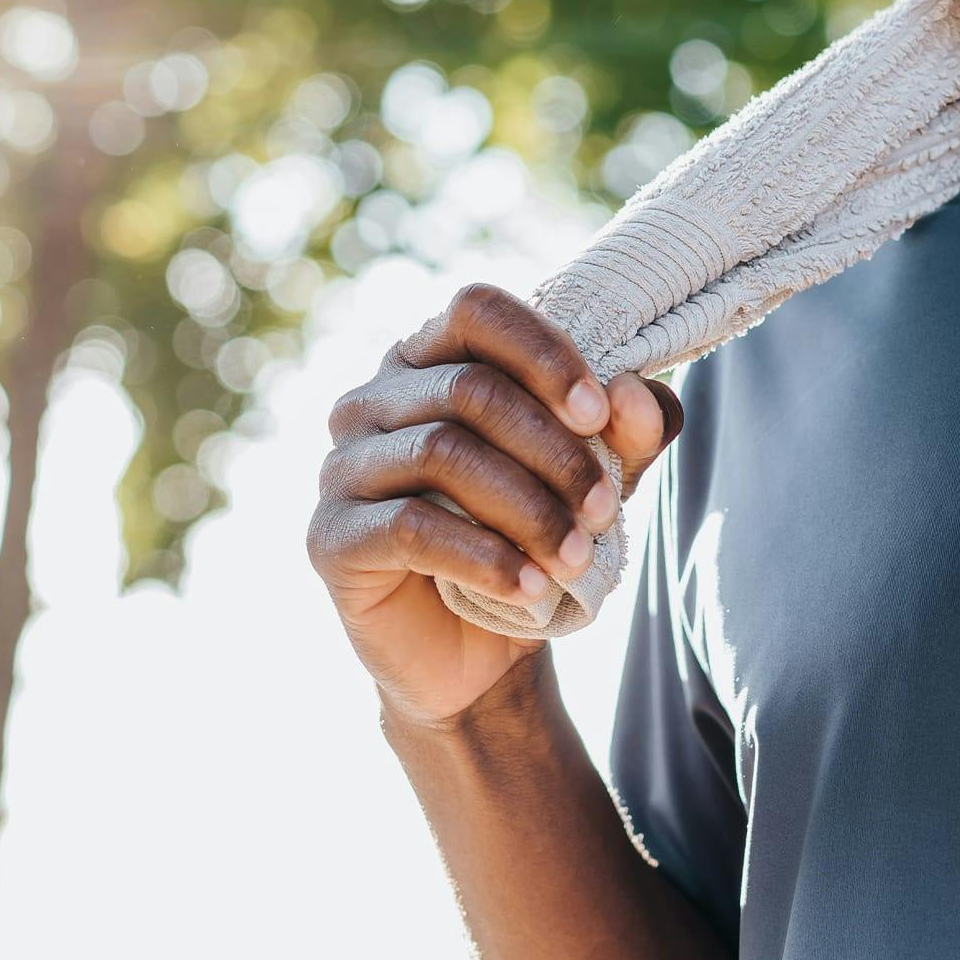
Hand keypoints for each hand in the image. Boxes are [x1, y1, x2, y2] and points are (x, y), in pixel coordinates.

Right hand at [306, 282, 682, 729]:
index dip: (542, 354)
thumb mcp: (600, 474)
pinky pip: (410, 529)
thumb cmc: (535, 533)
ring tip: (576, 556)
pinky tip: (532, 586)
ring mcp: (343, 466)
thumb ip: (626, 429)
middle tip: (602, 509)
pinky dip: (485, 557)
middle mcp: (373, 399)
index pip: (477, 311)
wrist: (480, 648)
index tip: (598, 414)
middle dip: (552, 450)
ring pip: (442, 453)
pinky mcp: (329, 537)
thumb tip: (630, 391)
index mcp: (432, 358)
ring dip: (527, 507)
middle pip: (470, 389)